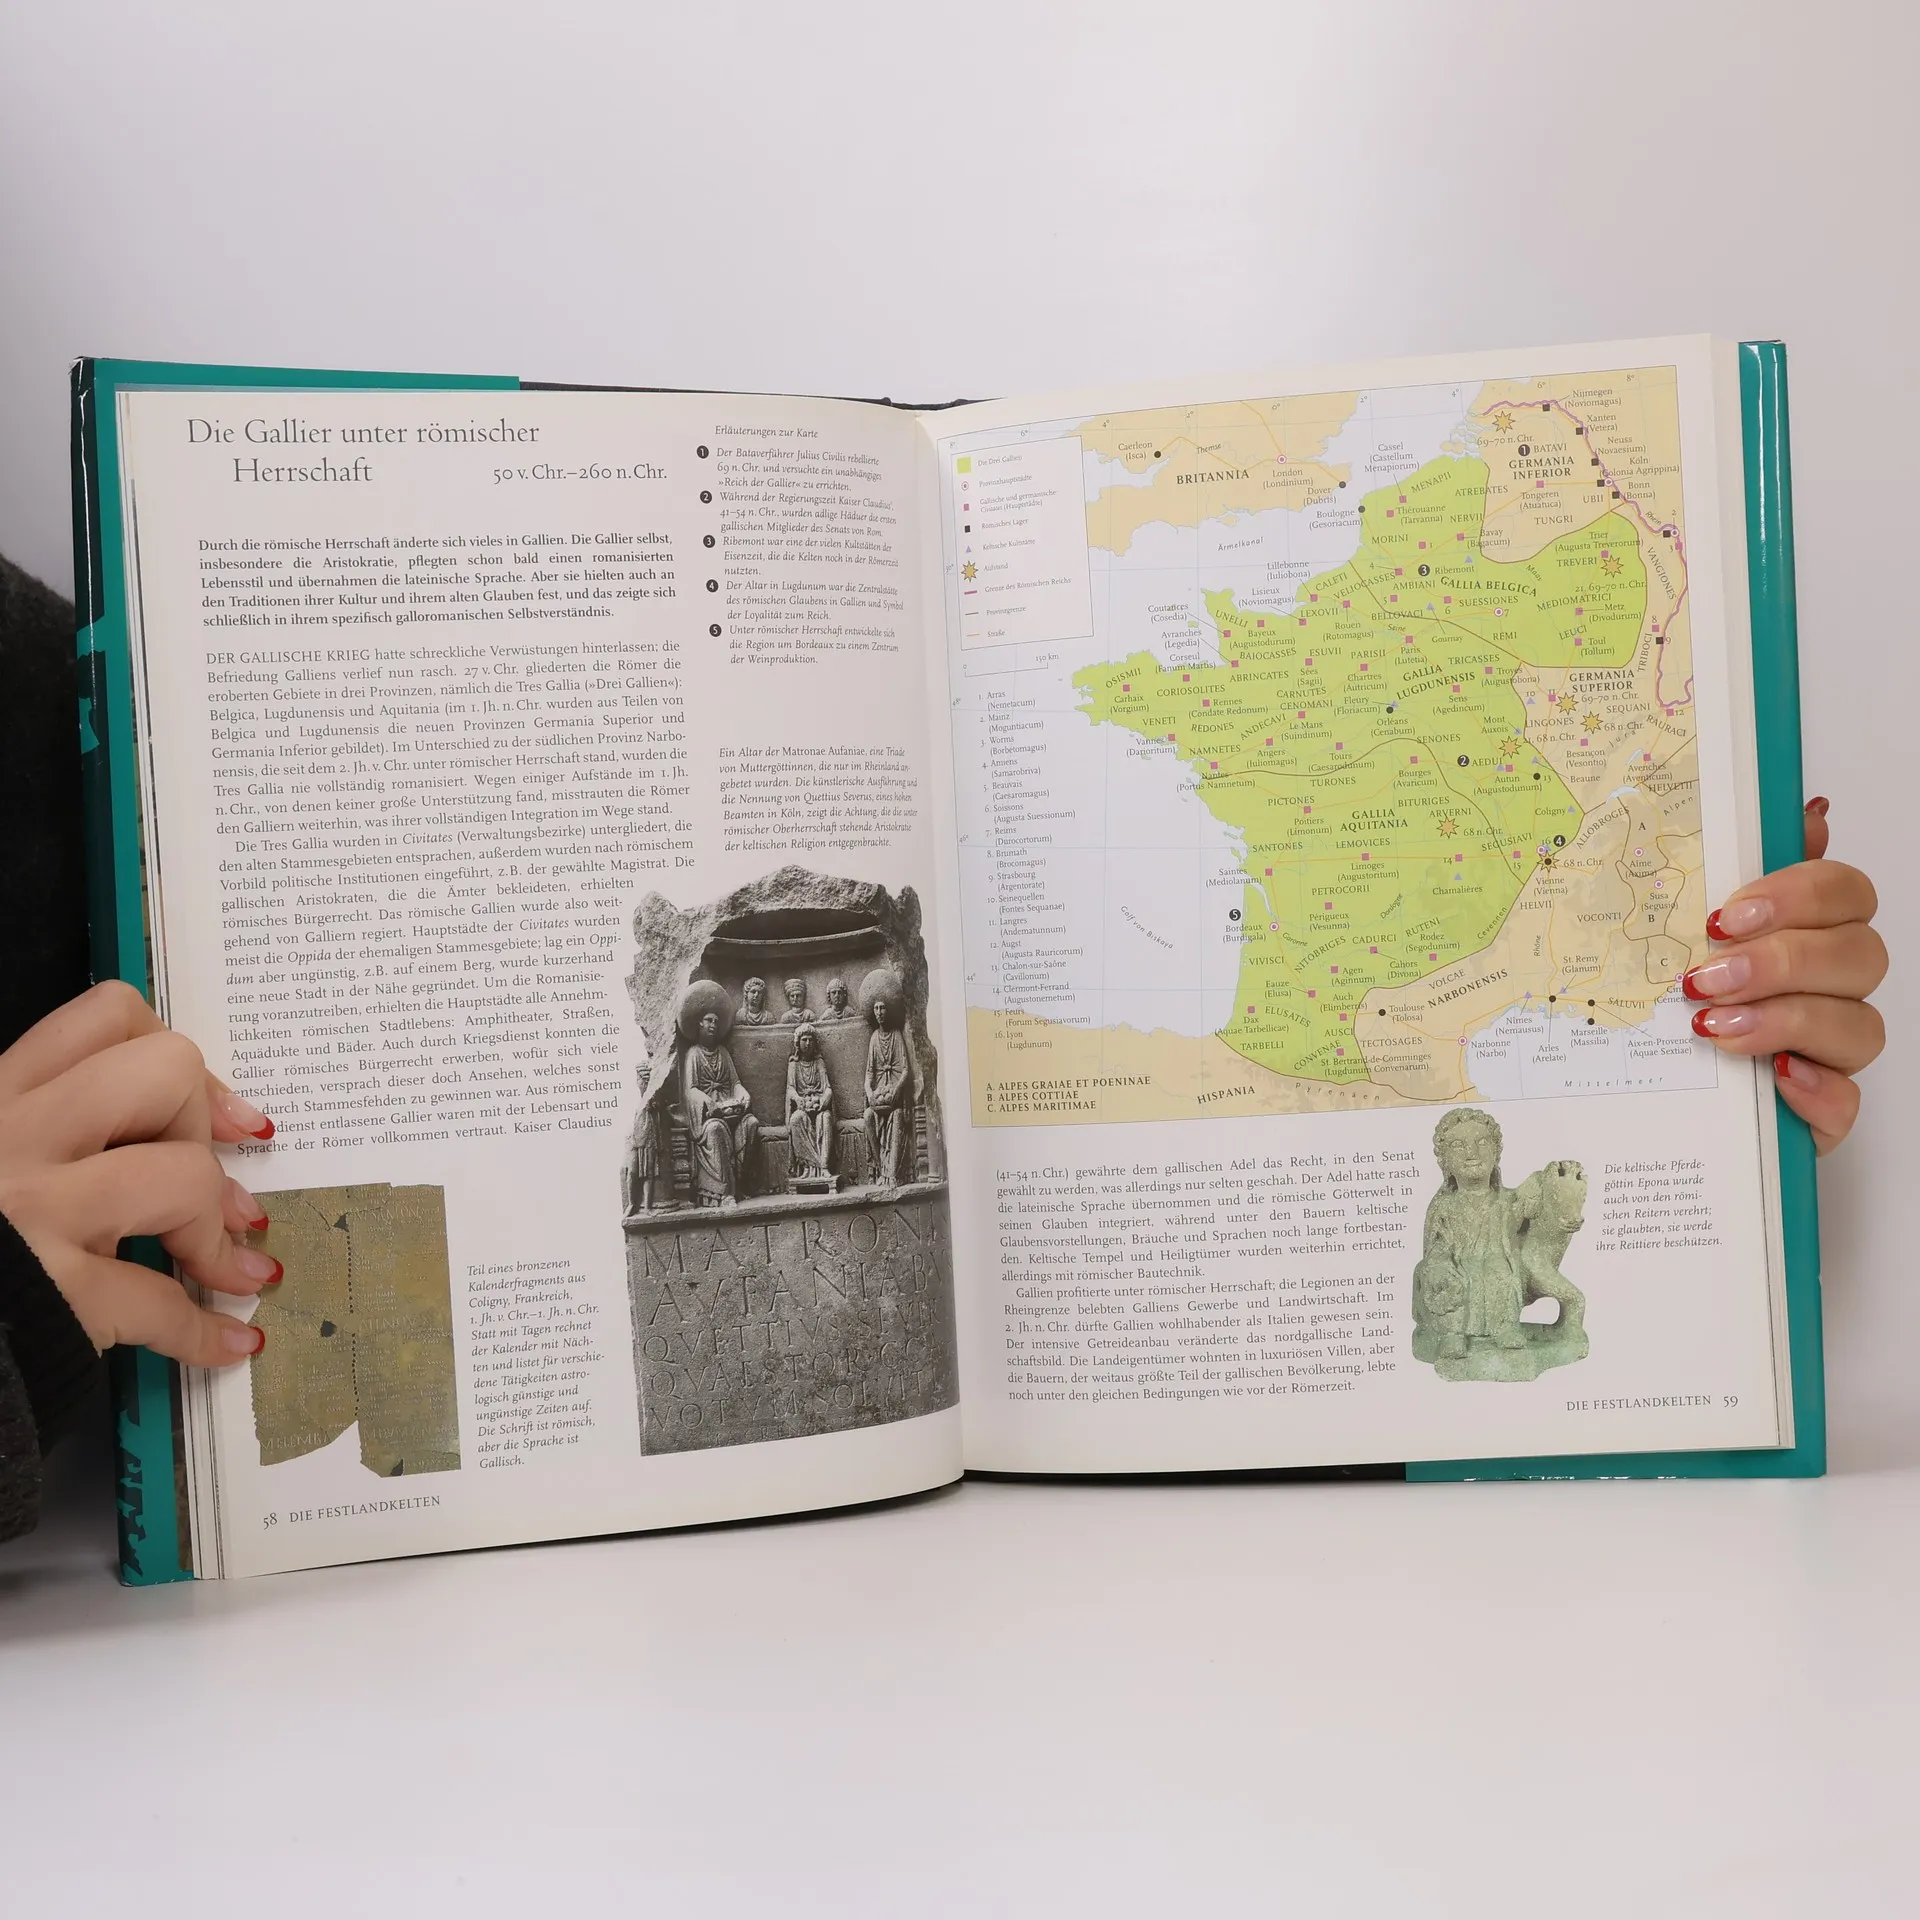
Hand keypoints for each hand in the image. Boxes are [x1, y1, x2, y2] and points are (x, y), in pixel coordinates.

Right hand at [0, 982, 281, 1366]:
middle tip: (206, 1177)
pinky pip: (162, 1301)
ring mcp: (34, 1212)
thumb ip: (53, 1126)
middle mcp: (15, 1136)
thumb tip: (181, 1131)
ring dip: (215, 1227)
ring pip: (183, 1174)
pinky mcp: (53, 1292)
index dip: (174, 1055)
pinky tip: (229, 1341)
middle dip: (203, 1125)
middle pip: (167, 1072)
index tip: (202, 1105)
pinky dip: (206, 1331)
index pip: (108, 1017)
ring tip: (222, 1266)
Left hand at [1682, 798, 1885, 1152]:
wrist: (1651, 1093)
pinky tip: (1776, 1077)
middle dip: (1781, 961)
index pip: (1844, 892)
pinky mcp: (1823, 1113)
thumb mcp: (1682, 929)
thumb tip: (1806, 812)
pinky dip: (1814, 1090)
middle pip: (1859, 954)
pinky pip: (1848, 1103)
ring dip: (1787, 1021)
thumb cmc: (1676, 999)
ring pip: (1860, 1027)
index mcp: (1808, 933)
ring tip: (1716, 1028)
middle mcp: (1832, 988)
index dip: (1797, 896)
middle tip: (1706, 977)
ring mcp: (1832, 1052)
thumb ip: (1741, 870)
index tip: (1725, 916)